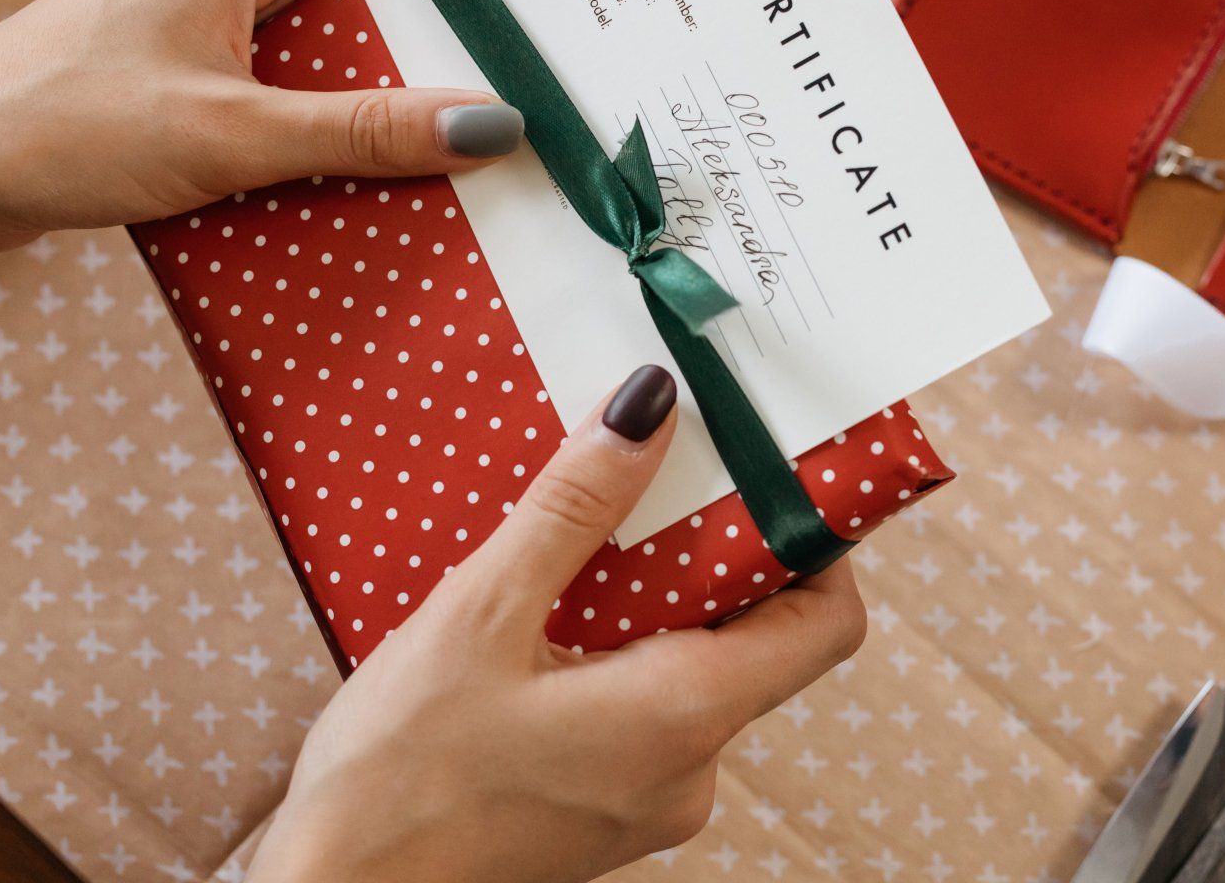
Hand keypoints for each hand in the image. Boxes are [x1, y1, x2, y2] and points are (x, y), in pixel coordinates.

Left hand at [0, 0, 523, 330]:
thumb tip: (483, 123)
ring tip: (445, 155)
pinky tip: (354, 191)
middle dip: (431, 41)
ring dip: (374, 102)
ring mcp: (202, 26)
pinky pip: (281, 98)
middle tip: (503, 93)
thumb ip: (361, 130)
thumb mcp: (231, 130)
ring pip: (323, 50)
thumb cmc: (54, 122)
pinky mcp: (182, 85)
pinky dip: (322, 137)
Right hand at [247, 365, 868, 882]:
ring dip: (650, 603)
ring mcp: (648, 800)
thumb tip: (649, 410)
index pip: (826, 623)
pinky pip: (642, 713)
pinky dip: (613, 654)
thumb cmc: (398, 778)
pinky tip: (541, 618)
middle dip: (710, 555)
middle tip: (654, 477)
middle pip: (754, 639)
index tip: (770, 476)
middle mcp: (690, 768)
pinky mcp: (601, 814)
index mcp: (685, 717)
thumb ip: (573, 509)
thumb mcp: (481, 615)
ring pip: (688, 672)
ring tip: (578, 539)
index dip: (817, 543)